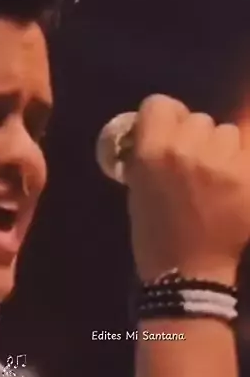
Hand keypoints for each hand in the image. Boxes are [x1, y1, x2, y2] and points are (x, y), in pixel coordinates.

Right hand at [126, 95, 249, 282]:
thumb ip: (151, 151)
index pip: (160, 104)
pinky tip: (233, 185)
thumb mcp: (137, 186)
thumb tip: (170, 125)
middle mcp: (187, 151)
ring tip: (216, 177)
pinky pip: (246, 152)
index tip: (167, 133)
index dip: (164, 118)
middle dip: (195, 137)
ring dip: (222, 149)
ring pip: (227, 132)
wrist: (187, 272)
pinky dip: (241, 165)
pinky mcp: (249, 178)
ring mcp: (223, 165)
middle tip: (193, 164)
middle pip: (198, 118)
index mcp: (152, 152)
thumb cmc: (154, 232)